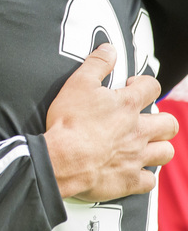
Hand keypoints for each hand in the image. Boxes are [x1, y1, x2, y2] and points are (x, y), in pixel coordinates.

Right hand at [43, 44, 176, 201]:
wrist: (62, 158)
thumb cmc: (69, 122)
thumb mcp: (78, 83)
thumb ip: (97, 64)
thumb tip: (109, 49)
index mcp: (128, 105)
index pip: (152, 87)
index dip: (145, 84)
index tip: (134, 86)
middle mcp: (139, 131)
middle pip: (169, 124)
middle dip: (161, 120)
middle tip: (145, 119)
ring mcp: (137, 156)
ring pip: (166, 152)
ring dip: (158, 147)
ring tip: (144, 145)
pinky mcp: (130, 179)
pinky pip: (149, 181)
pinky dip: (144, 176)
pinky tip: (133, 170)